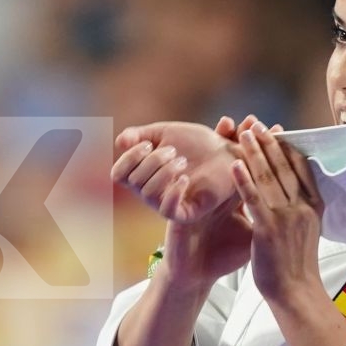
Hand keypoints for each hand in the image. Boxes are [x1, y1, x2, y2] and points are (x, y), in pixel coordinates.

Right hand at [112, 120, 239, 222]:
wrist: (227, 152)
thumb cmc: (196, 143)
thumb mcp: (164, 132)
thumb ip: (140, 135)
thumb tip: (119, 142)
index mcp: (143, 174)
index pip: (118, 174)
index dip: (129, 158)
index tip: (149, 144)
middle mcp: (151, 192)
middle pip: (134, 181)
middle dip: (152, 161)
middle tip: (174, 151)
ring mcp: (168, 203)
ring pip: (148, 194)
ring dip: (164, 172)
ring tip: (182, 161)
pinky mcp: (186, 213)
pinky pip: (168, 210)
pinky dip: (173, 192)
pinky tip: (186, 178)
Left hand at [230, 123, 325, 307]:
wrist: (296, 292)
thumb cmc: (297, 264)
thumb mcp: (308, 230)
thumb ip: (302, 208)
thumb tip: (297, 190)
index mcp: (314, 206)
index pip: (301, 168)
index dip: (287, 147)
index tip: (277, 131)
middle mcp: (302, 207)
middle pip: (284, 167)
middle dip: (269, 142)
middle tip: (256, 124)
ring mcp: (286, 218)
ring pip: (268, 177)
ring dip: (254, 152)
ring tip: (243, 134)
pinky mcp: (268, 230)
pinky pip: (253, 199)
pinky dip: (243, 179)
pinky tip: (233, 164)